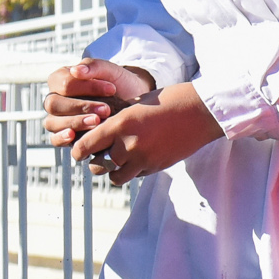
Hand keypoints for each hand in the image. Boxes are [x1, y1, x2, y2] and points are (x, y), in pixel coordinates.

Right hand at [41, 59, 151, 146]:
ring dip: (75, 122)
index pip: (64, 83)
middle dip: (81, 107)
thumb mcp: (112, 71)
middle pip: (54, 104)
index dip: (87, 87)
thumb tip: (76, 70)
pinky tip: (73, 136)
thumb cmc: (119, 85)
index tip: (112, 89)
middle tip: (106, 110)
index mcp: (60, 79)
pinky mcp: (63, 135)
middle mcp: (55, 99)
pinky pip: (54, 139)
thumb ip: (95, 66)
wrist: (132, 103)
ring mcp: (57, 118)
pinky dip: (61, 138)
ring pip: (52, 122)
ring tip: (97, 122)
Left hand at [72, 83, 220, 183]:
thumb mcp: (138, 103)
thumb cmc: (169, 100)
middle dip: (95, 162)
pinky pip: (136, 175)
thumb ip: (119, 119)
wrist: (201, 112)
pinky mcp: (157, 167)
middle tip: (97, 157)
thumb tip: (102, 129)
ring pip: (116, 177)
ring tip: (117, 162)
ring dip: (113, 171)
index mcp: (121, 124)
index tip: (78, 152)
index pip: (86, 146)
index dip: (78, 151)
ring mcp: (144, 159)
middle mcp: (129, 145)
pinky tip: (139, 158)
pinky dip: (133, 170)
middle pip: (99, 165)